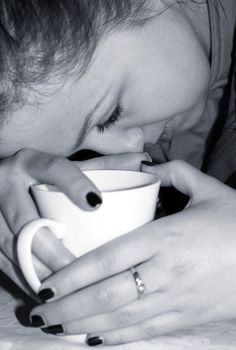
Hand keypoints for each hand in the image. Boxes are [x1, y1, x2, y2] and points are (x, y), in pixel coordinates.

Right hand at [0, 148, 149, 295]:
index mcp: (30, 162)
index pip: (53, 169)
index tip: (98, 203)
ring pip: (12, 246)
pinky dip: (22, 279)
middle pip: (28, 221)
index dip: (74, 185)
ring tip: (67, 290)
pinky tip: (44, 292)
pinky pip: (1, 260)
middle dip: (55, 252)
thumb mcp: (65, 167)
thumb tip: (141, 162)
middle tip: (83, 271)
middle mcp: (5, 181)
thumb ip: (102, 165)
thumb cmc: (39, 176)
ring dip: (38, 272)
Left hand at [30, 161, 235, 344]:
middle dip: (67, 308)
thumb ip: (177, 173)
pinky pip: (145, 332)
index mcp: (165, 237)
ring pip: (121, 319)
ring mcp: (175, 299)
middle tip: (38, 313)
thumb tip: (150, 167)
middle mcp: (164, 271)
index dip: (72, 275)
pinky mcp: (187, 317)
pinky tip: (93, 340)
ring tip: (55, 329)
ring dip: (83, 326)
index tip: (47, 284)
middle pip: (106, 295)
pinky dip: (116, 338)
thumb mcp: (210, 190)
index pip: (106, 259)